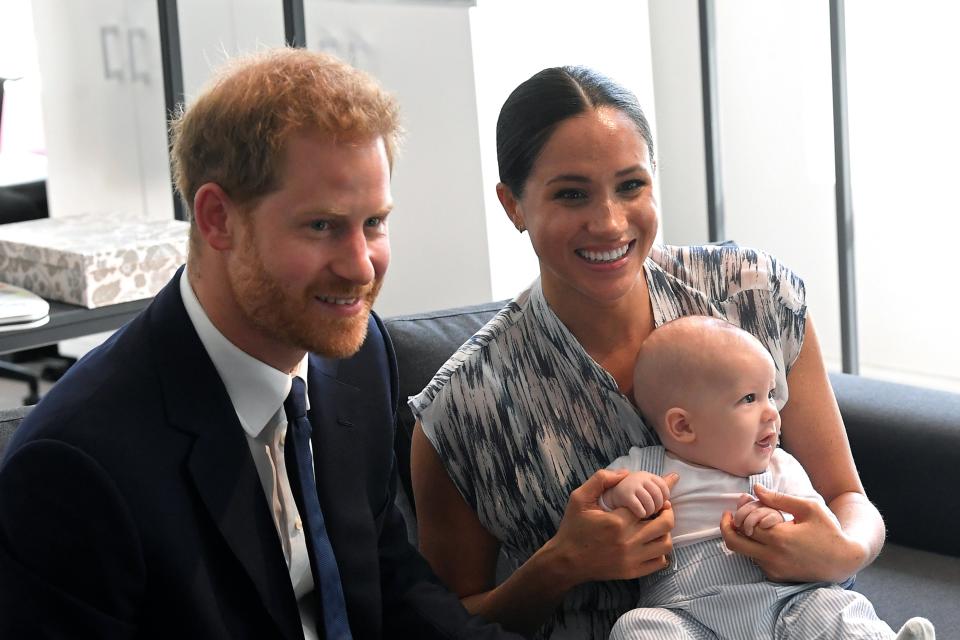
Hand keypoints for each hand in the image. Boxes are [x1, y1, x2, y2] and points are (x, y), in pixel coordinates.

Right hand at [545, 469, 676, 587]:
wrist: (566, 561)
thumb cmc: (573, 528)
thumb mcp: (579, 498)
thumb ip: (600, 480)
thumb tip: (625, 473)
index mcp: (617, 521)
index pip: (650, 505)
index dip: (658, 498)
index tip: (659, 495)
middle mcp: (628, 541)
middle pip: (665, 524)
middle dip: (667, 512)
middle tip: (661, 508)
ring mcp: (632, 559)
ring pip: (666, 544)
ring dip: (665, 532)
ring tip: (656, 525)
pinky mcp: (632, 572)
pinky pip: (660, 562)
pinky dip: (661, 552)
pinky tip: (651, 544)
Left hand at [720, 484, 867, 582]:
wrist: (844, 560)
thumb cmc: (828, 530)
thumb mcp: (808, 508)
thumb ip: (779, 498)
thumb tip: (755, 489)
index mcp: (780, 538)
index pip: (744, 524)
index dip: (739, 512)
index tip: (741, 502)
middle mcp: (773, 557)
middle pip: (734, 543)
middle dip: (726, 528)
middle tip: (728, 516)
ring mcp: (774, 569)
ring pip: (744, 553)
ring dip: (742, 537)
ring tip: (752, 523)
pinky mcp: (777, 577)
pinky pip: (756, 561)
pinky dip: (754, 548)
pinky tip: (765, 537)